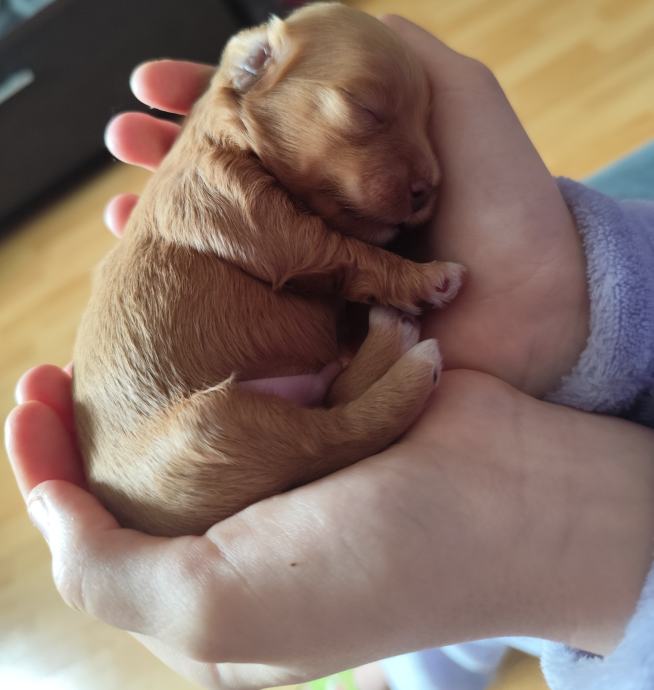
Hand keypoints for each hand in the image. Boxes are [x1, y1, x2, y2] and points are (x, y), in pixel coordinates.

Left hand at [6, 364, 653, 688]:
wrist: (511, 497)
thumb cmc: (384, 561)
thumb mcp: (231, 612)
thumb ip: (119, 577)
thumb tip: (53, 515)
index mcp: (214, 595)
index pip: (97, 539)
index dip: (48, 468)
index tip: (30, 395)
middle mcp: (244, 535)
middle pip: (138, 481)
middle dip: (89, 425)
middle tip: (49, 371)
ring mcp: (287, 475)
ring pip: (192, 426)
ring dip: (150, 385)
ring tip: (115, 342)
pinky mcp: (326, 423)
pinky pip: (257, 386)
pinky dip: (224, 360)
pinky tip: (200, 334)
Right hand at [105, 18, 589, 398]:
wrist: (535, 303)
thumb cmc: (505, 201)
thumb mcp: (456, 98)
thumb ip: (394, 57)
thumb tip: (319, 21)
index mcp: (348, 160)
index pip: (260, 120)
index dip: (205, 98)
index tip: (151, 84)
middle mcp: (328, 211)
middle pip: (235, 174)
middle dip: (173, 155)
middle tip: (121, 138)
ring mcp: (323, 269)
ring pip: (233, 236)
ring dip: (172, 215)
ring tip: (120, 201)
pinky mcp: (323, 321)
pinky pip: (253, 298)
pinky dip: (205, 281)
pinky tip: (161, 263)